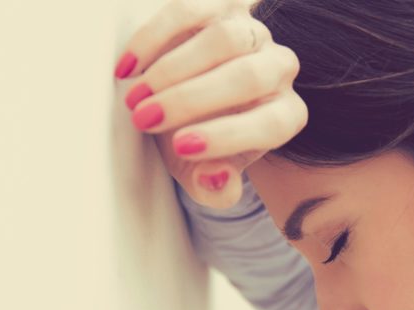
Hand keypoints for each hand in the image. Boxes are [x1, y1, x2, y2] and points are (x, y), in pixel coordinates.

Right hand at [115, 0, 306, 208]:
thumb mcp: (202, 171)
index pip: (273, 124)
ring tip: (136, 98)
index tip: (182, 148)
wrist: (187, 100)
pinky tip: (128, 68)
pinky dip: (153, 39)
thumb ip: (213, 188)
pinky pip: (190, 11)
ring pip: (224, 39)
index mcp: (286, 114)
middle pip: (247, 77)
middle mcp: (278, 70)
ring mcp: (252, 33)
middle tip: (145, 120)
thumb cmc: (200, 137)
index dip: (229, 136)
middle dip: (191, 101)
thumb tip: (216, 180)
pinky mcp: (218, 6)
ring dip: (172, 70)